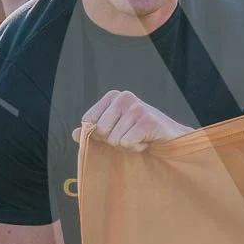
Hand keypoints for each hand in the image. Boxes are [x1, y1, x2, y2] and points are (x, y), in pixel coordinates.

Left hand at [74, 90, 192, 148]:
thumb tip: (74, 134)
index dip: (99, 133)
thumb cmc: (139, 133)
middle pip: (100, 130)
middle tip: (130, 135)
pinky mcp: (148, 121)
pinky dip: (136, 147)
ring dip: (127, 145)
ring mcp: (137, 108)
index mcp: (113, 96)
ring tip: (140, 137)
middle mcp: (124, 97)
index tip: (117, 131)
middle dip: (113, 140)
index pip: (88, 120)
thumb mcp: (113, 130)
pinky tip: (146, 140)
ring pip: (114, 139)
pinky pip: (127, 143)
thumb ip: (93, 131)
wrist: (170, 137)